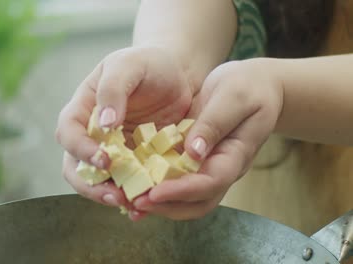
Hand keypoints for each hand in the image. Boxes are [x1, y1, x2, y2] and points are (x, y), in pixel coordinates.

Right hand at [55, 46, 195, 219]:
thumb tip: (104, 124)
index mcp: (83, 108)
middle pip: (76, 166)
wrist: (177, 77)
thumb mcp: (130, 65)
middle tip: (115, 195)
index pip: (69, 133)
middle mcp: (91, 133)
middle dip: (91, 184)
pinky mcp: (132, 163)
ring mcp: (111, 151)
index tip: (104, 159)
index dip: (80, 149)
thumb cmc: (149, 64)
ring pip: (98, 181)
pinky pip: (126, 184)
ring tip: (132, 203)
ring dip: (110, 195)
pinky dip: (133, 195)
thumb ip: (114, 89)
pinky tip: (146, 202)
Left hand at [133, 58, 284, 219]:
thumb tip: (194, 153)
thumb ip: (215, 123)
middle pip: (198, 202)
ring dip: (161, 205)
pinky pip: (177, 182)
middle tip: (136, 203)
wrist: (257, 87)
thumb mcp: (234, 96)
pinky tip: (136, 188)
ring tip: (131, 203)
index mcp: (235, 155)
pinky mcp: (195, 162)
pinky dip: (158, 189)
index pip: (210, 182)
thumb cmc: (248, 87)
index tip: (154, 193)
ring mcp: (209, 168)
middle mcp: (222, 169)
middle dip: (167, 206)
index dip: (182, 191)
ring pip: (187, 200)